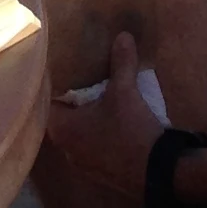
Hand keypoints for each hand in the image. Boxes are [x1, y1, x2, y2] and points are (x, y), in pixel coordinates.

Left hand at [43, 27, 163, 196]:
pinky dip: (97, 130)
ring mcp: (82, 162)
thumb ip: (121, 63)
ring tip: (98, 91)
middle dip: (74, 97)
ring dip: (87, 115)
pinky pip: (91, 143)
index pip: (48, 99)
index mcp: (61, 129)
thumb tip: (123, 35)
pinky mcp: (100, 170)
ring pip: (78, 131)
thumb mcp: (125, 91)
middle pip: (63, 114)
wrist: (158, 173)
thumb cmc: (130, 130)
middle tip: (83, 73)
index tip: (66, 65)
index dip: (57, 82)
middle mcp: (66, 148)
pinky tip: (110, 117)